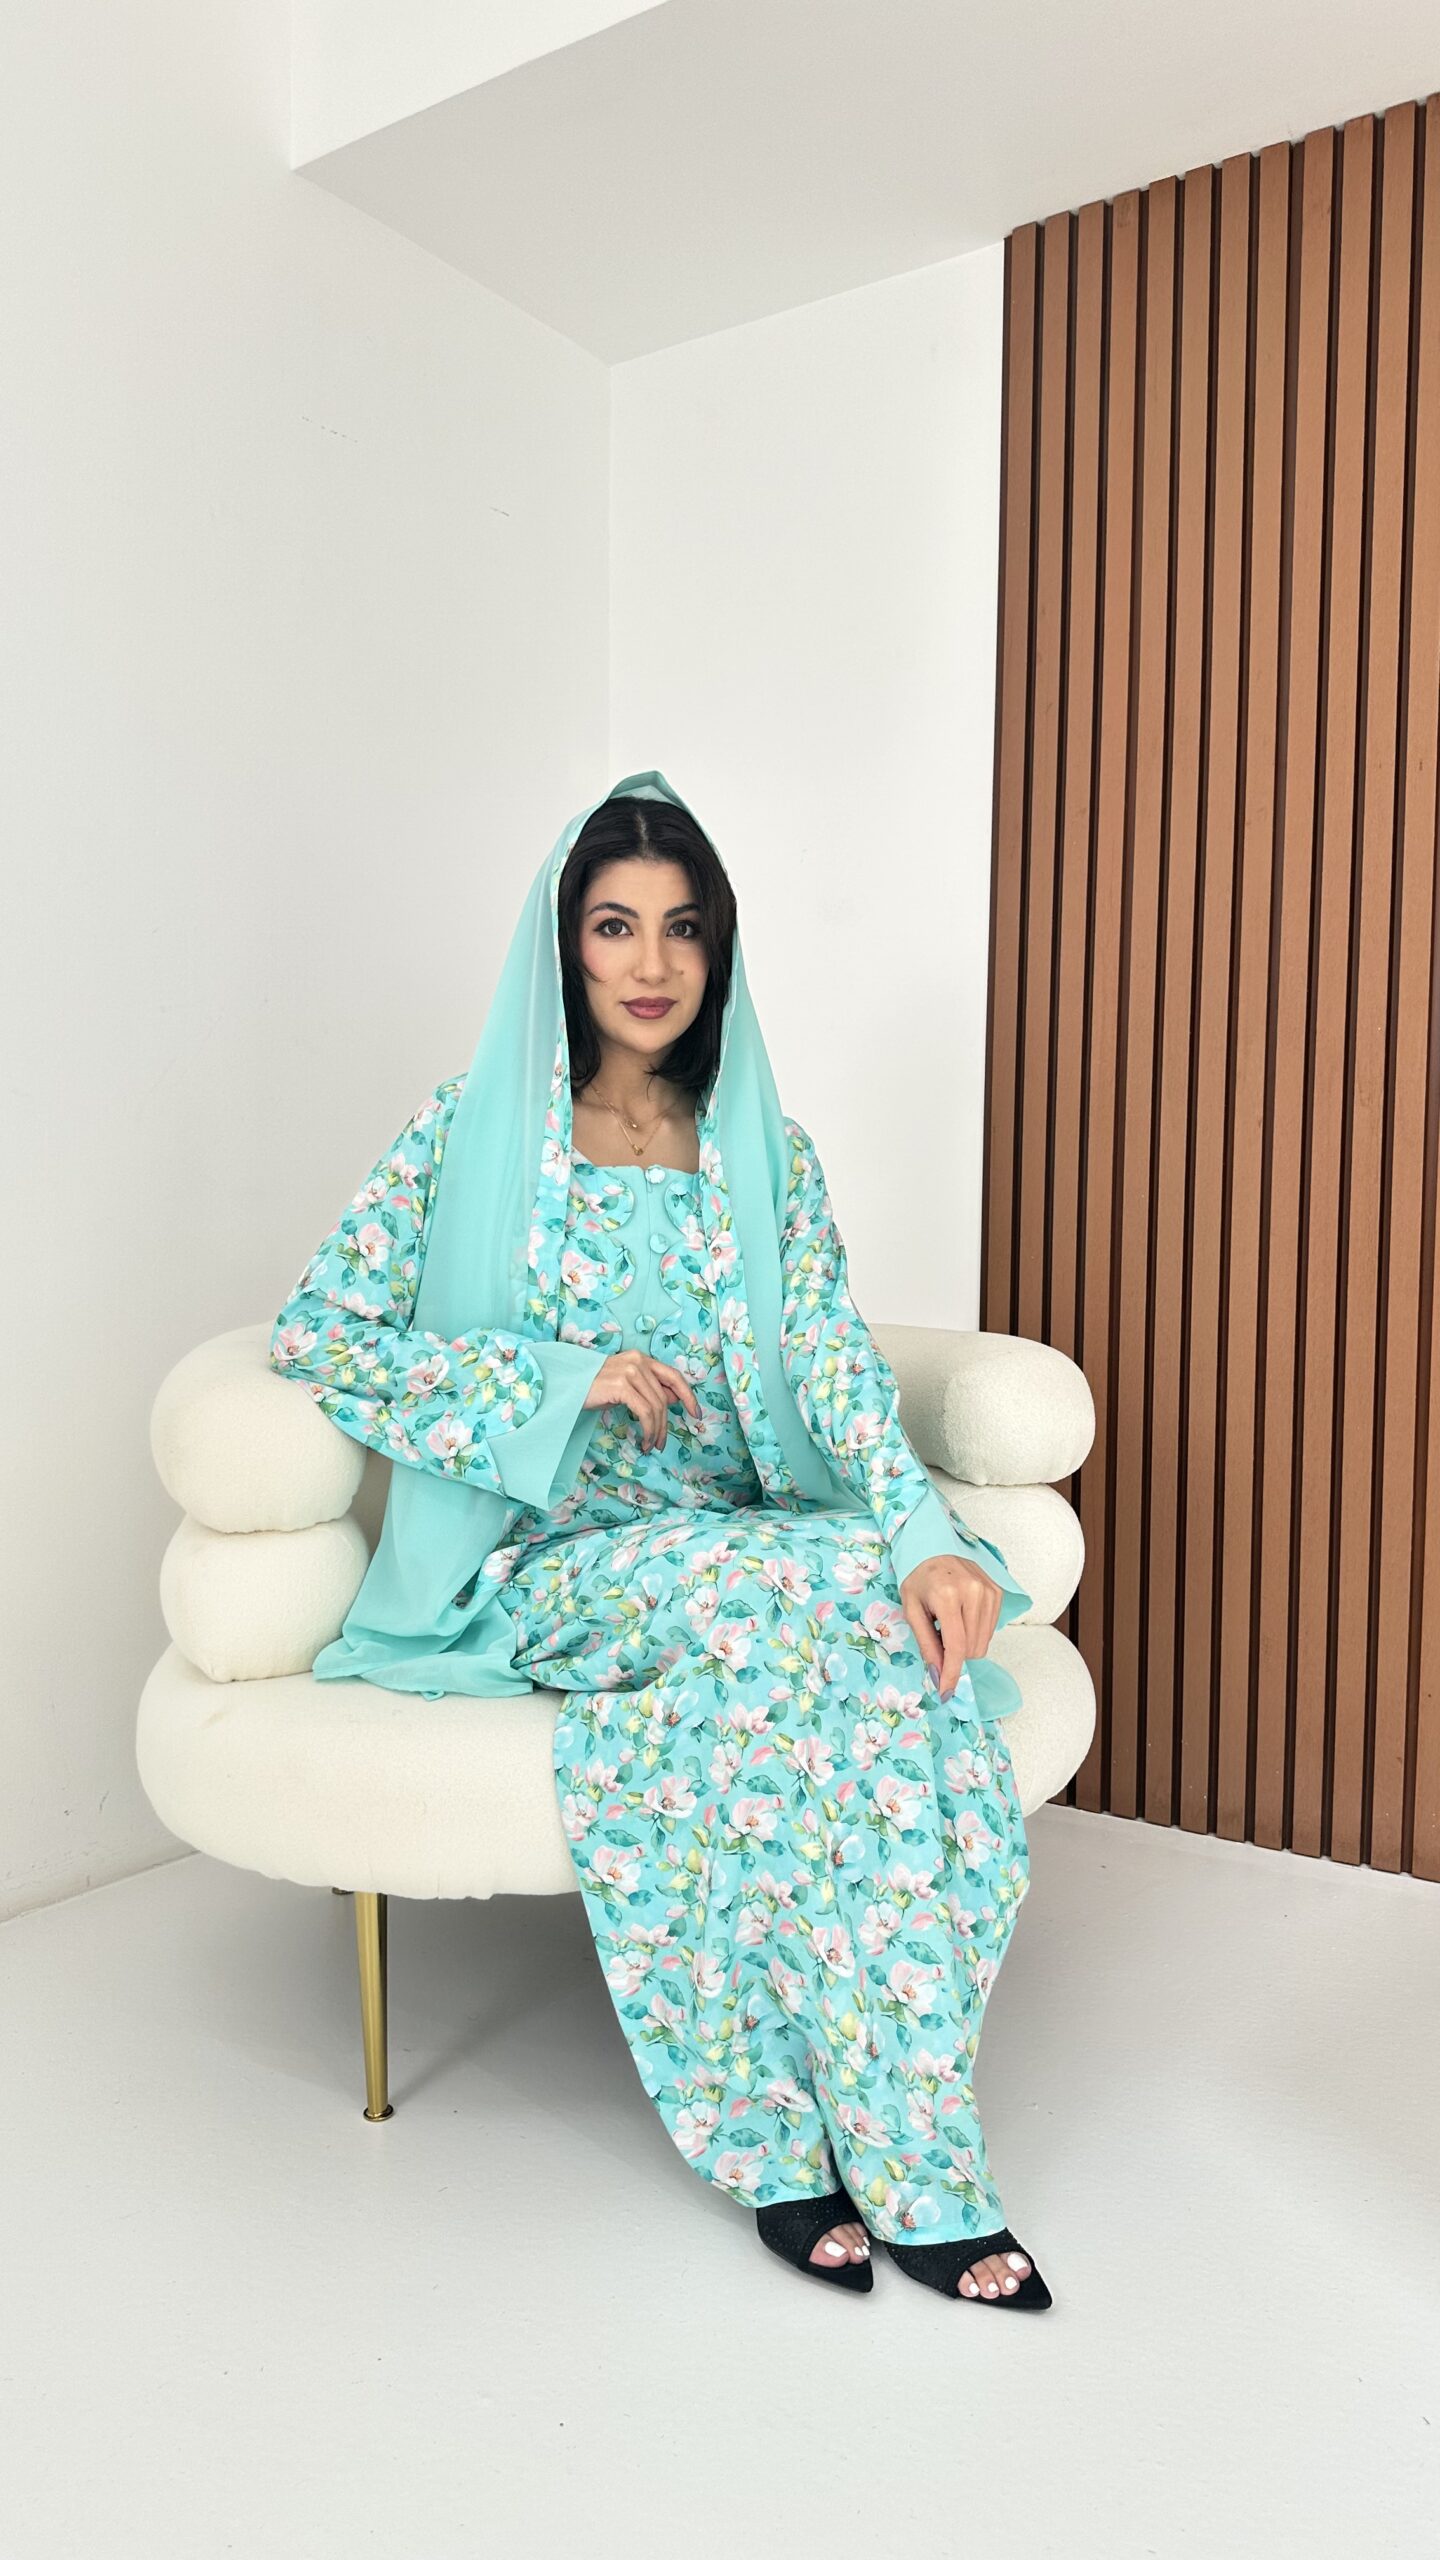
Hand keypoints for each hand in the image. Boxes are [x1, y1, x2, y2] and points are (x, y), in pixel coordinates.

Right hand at [583, 1350, 701, 1452]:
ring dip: (657, 1431)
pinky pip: (645, 1412)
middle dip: (666, 1424)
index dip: (688, 1396)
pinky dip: (649, 1430)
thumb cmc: (592, 1388)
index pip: (674, 1376)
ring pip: (657, 1406)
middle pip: (664, 1397)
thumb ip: (649, 1389)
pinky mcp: (621, 1385)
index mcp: (641, 1358)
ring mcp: (630, 1371)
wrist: (564, 1386)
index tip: (696, 1414)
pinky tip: (644, 1440)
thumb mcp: (625, 1387)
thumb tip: (676, 1399)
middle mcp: (638, 1361)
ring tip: (651, 1445)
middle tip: (662, 1443)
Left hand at [899, 1552, 1002, 1700]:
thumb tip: (938, 1676)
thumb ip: (926, 1644)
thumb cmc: (919, 1578)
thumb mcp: (912, 1610)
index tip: (946, 1693)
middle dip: (954, 1654)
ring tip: (949, 1622)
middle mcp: (974, 1592)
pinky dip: (975, 1632)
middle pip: (971, 1649)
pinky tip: (962, 1616)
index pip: (956, 1646)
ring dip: (965, 1644)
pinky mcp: (998, 1592)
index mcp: (948, 1595)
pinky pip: (990, 1630)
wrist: (934, 1546)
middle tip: (938, 1635)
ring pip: (983, 1642)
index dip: (951, 1673)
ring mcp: (990, 1591)